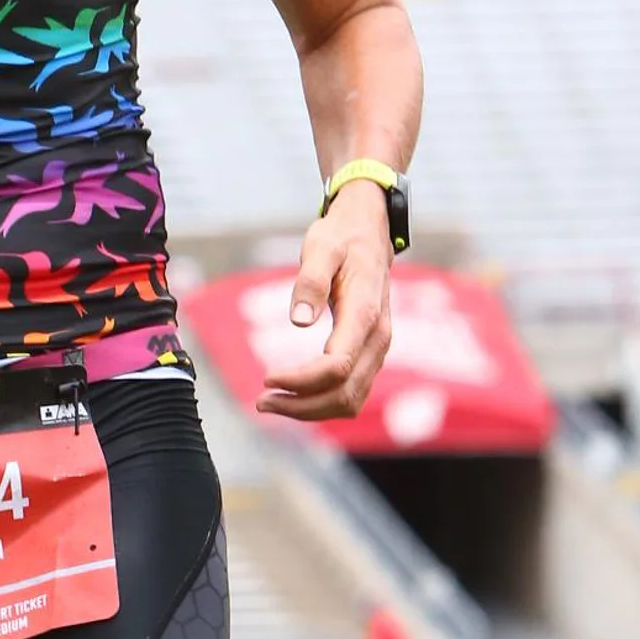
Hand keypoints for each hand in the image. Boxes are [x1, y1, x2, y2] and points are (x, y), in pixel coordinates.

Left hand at [256, 180, 394, 420]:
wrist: (370, 229)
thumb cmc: (342, 236)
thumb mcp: (321, 247)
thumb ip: (311, 282)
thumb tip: (298, 321)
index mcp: (366, 314)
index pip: (337, 367)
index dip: (301, 382)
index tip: (266, 379)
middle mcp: (378, 337)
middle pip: (345, 394)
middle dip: (301, 406)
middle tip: (261, 402)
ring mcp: (378, 348)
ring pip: (351, 400)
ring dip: (311, 409)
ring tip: (271, 402)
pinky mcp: (371, 352)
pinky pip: (352, 391)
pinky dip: (322, 401)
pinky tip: (293, 394)